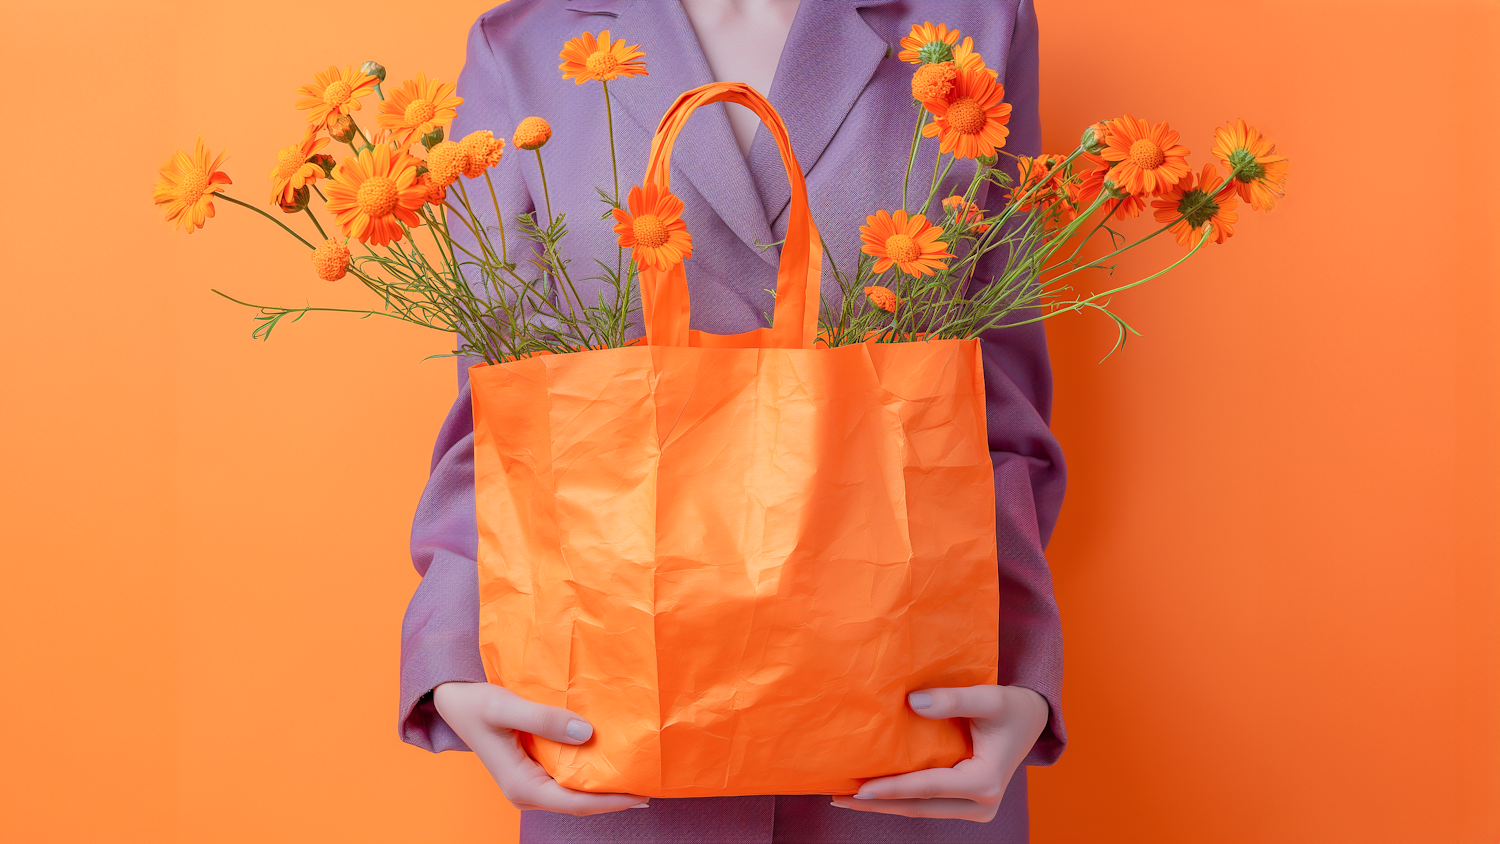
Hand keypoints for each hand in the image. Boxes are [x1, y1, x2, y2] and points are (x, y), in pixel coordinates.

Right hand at [433, 681, 650, 815]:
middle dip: (614, 797)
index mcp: (521, 785)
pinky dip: (590, 773)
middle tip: (650, 782)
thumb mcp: (506, 706)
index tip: (641, 793)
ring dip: (603, 786)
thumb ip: (545, 719)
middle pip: (579, 802)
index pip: (575, 802)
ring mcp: (530, 783)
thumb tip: (587, 734)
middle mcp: (527, 792)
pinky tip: (609, 762)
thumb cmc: (475, 703)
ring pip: (574, 792)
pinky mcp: (533, 771)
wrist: (453, 701)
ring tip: (636, 774)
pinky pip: (567, 779)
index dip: (610, 801)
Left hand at [830, 684, 1048, 821]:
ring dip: (885, 804)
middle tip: (837, 796)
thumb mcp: (989, 698)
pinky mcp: (966, 804)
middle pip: (919, 807)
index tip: (858, 788)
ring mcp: (974, 808)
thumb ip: (953, 699)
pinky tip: (872, 791)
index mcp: (985, 783)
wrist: (1032, 721)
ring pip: (921, 809)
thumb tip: (912, 703)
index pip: (927, 787)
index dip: (891, 788)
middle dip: (878, 804)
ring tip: (845, 795)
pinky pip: (927, 803)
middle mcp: (981, 804)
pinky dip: (899, 798)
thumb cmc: (1012, 707)